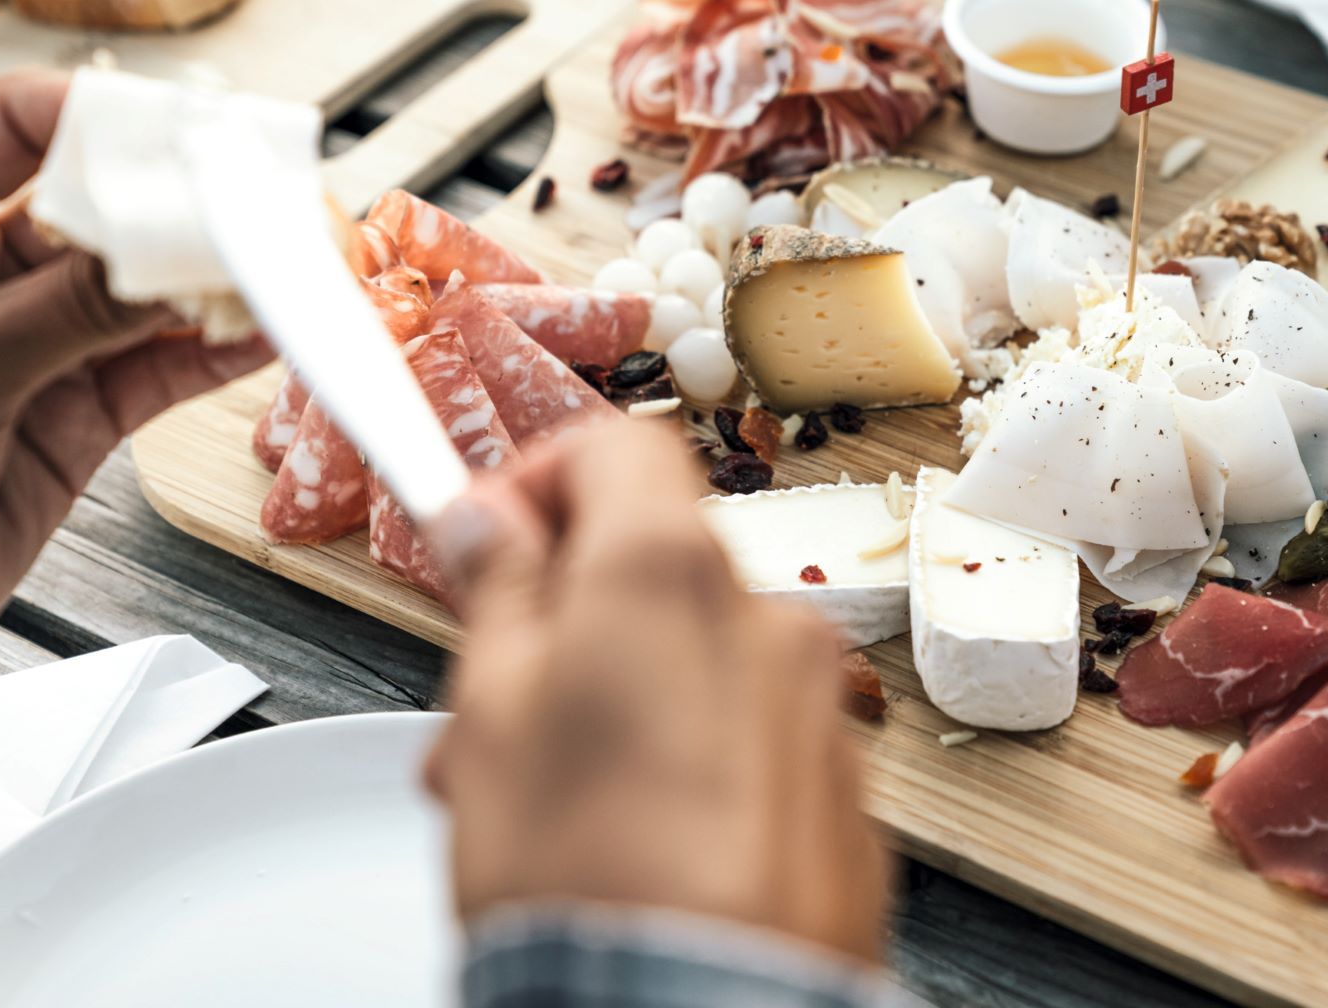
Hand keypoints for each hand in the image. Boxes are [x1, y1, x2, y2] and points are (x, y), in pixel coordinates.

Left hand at [0, 71, 271, 620]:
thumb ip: (68, 309)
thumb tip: (169, 258)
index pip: (15, 124)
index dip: (96, 116)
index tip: (175, 130)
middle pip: (102, 204)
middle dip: (178, 205)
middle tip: (251, 200)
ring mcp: (39, 337)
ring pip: (144, 286)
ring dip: (212, 280)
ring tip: (276, 268)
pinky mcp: (82, 408)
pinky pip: (164, 362)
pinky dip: (216, 351)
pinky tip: (261, 335)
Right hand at [424, 420, 888, 964]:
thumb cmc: (589, 882)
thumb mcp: (490, 714)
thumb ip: (498, 592)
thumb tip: (488, 524)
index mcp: (669, 570)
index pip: (617, 444)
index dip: (540, 478)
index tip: (487, 536)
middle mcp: (764, 618)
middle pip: (655, 558)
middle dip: (566, 610)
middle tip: (489, 694)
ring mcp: (814, 705)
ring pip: (696, 655)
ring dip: (618, 693)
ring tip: (543, 795)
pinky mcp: (840, 789)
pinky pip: (749, 734)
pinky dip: (688, 755)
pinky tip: (630, 836)